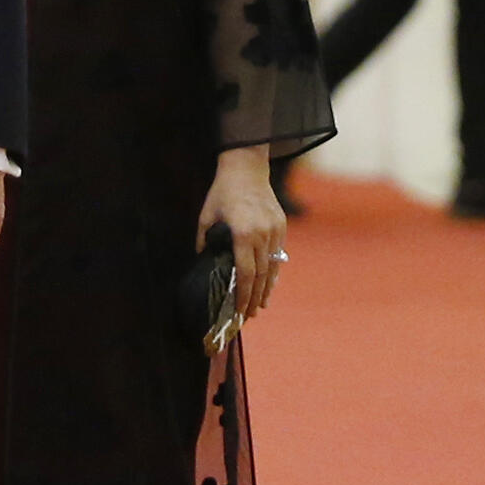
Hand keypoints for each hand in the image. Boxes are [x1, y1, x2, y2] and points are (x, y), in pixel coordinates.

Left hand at [200, 143, 286, 317]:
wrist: (246, 169)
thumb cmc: (221, 192)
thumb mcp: (205, 216)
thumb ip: (204, 240)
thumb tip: (203, 259)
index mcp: (243, 234)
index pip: (245, 273)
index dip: (244, 295)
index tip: (241, 311)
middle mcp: (263, 234)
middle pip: (261, 275)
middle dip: (255, 297)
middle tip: (249, 315)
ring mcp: (275, 230)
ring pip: (273, 267)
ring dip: (267, 288)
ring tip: (260, 305)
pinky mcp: (281, 226)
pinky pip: (278, 254)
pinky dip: (273, 271)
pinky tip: (269, 283)